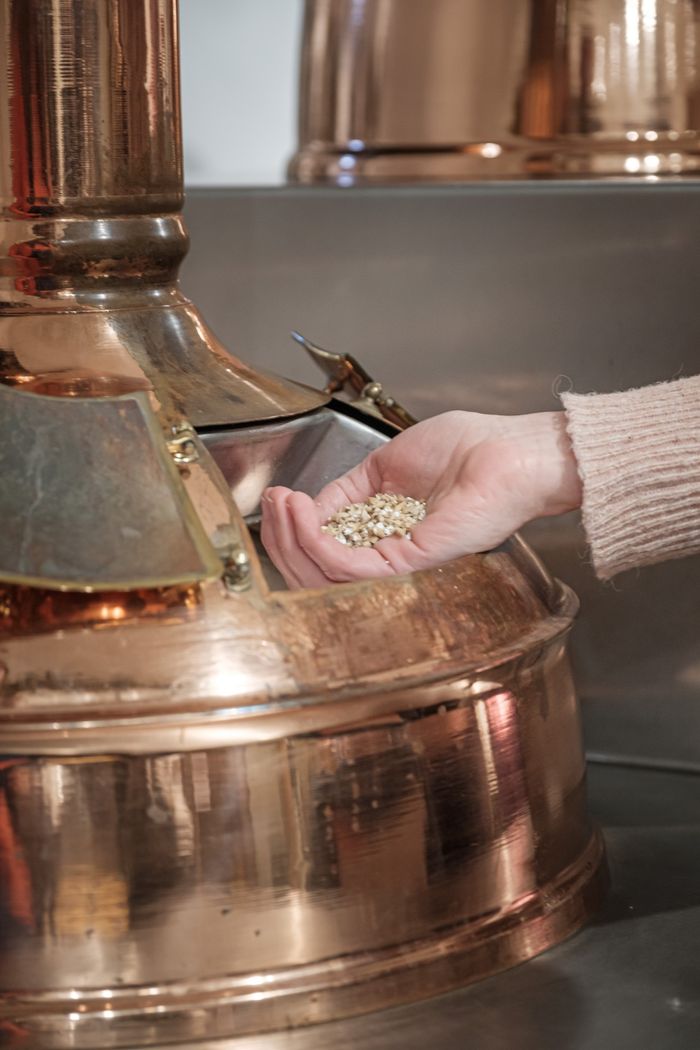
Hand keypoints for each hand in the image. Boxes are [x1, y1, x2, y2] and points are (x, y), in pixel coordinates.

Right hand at [260, 410, 580, 588]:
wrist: (507, 452)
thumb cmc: (466, 449)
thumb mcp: (386, 464)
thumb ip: (347, 490)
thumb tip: (311, 506)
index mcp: (382, 534)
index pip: (324, 549)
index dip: (290, 528)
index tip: (274, 497)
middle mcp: (387, 554)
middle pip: (316, 570)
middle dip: (282, 538)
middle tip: (270, 504)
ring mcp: (397, 563)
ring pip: (325, 575)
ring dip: (293, 539)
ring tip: (284, 504)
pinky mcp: (409, 563)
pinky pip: (350, 567)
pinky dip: (318, 544)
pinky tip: (305, 517)